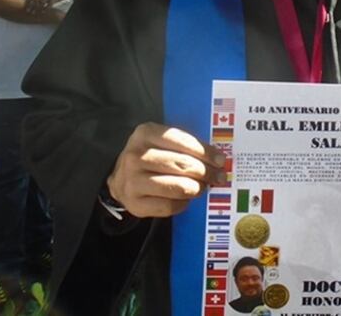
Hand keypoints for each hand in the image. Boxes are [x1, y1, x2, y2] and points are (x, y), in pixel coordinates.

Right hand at [106, 123, 225, 218]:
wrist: (120, 179)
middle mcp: (136, 156)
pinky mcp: (135, 203)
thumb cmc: (150, 157)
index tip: (220, 160)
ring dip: (197, 188)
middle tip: (219, 177)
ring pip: (177, 187)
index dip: (205, 152)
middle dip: (206, 172)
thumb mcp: (160, 141)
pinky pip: (169, 206)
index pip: (182, 141)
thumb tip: (217, 158)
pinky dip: (183, 204)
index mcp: (145, 133)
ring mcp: (132, 180)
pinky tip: (185, 199)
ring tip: (203, 187)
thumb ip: (185, 145)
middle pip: (182, 165)